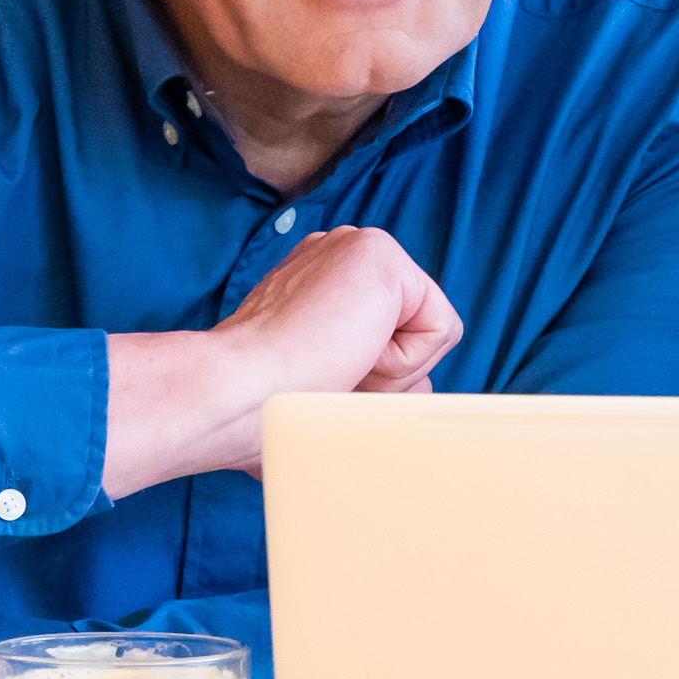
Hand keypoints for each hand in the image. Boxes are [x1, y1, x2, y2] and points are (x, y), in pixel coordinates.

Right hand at [103, 226, 461, 497]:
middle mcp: (339, 256)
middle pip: (414, 336)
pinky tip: (351, 354)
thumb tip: (399, 431)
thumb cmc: (264, 411)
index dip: (370, 381)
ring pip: (429, 336)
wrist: (237, 394)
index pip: (389, 337)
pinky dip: (404, 362)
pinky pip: (440, 329)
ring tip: (335, 369)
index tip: (314, 385)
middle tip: (326, 380)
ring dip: (392, 376)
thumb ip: (354, 388)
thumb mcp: (318, 392)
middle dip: (387, 379)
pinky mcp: (382, 255)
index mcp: (317, 282)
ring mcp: (357, 247)